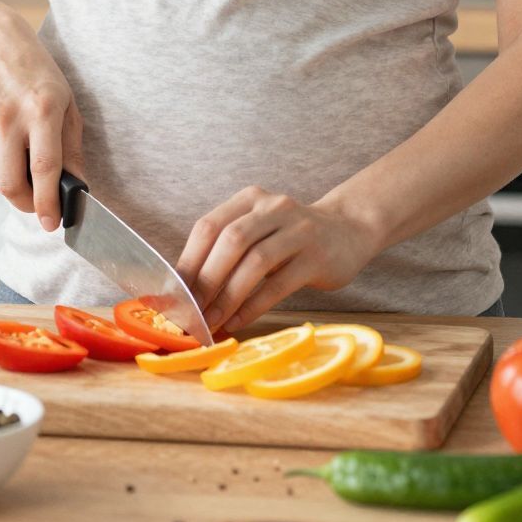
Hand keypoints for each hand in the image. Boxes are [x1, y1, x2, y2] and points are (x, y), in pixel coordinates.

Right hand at [0, 13, 83, 231]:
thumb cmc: (36, 75)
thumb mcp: (67, 104)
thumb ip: (72, 148)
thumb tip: (75, 189)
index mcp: (42, 110)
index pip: (44, 168)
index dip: (49, 202)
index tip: (52, 224)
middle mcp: (8, 117)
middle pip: (12, 186)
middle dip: (28, 205)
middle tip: (39, 204)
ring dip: (11, 185)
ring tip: (21, 162)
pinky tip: (2, 142)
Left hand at [176, 187, 379, 333]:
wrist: (348, 230)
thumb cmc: (291, 237)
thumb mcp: (259, 230)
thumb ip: (226, 250)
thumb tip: (184, 289)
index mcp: (250, 199)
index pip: (209, 226)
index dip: (187, 261)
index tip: (172, 294)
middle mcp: (273, 208)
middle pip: (229, 242)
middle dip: (204, 281)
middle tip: (189, 313)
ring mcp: (298, 231)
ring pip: (254, 262)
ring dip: (227, 297)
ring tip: (211, 322)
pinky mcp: (316, 257)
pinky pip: (278, 284)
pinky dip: (253, 306)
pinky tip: (237, 321)